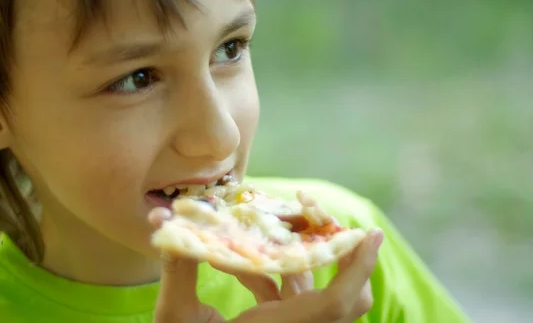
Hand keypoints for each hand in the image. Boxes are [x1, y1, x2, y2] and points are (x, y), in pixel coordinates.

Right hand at [148, 207, 383, 322]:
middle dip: (338, 255)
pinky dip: (276, 275)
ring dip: (300, 259)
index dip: (359, 267)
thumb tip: (162, 220)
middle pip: (345, 300)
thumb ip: (178, 269)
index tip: (371, 233)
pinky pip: (291, 299)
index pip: (338, 303)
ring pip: (316, 295)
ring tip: (272, 226)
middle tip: (317, 219)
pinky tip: (242, 263)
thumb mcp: (175, 319)